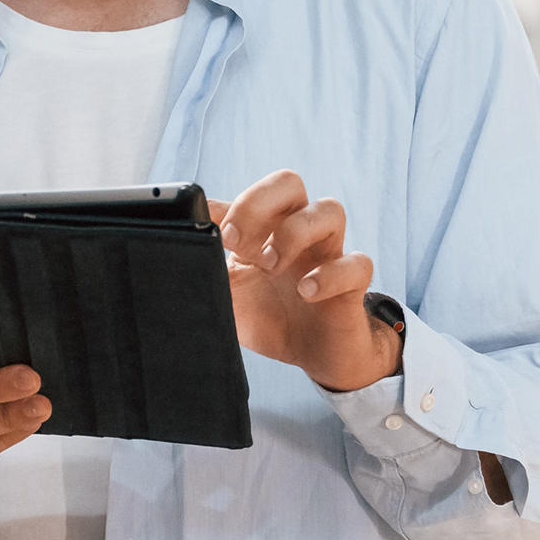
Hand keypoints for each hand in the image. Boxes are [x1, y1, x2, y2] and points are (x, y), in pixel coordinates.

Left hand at [211, 171, 401, 393]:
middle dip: (258, 202)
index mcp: (265, 231)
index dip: (224, 206)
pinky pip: (357, 262)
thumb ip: (209, 275)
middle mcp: (298, 232)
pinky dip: (330, 274)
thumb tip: (182, 256)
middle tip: (235, 241)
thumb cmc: (273, 319)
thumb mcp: (231, 300)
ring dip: (294, 231)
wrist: (315, 356)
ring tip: (270, 265)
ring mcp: (328, 253)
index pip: (248, 197)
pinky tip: (306, 292)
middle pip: (288, 182)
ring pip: (330, 209)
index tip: (202, 225)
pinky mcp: (353, 283)